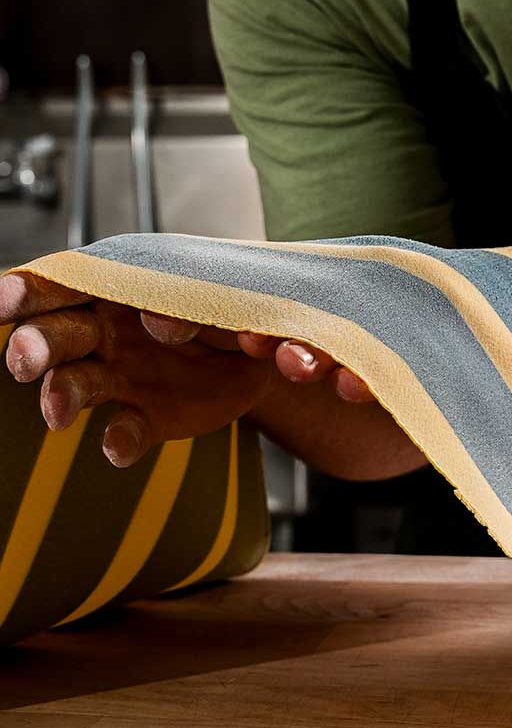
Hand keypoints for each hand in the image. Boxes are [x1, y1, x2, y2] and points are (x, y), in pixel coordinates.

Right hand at [0, 272, 373, 467]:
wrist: (268, 343)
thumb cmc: (230, 298)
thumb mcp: (226, 286)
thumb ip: (198, 301)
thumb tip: (165, 320)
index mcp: (116, 283)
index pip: (66, 280)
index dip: (31, 289)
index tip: (3, 299)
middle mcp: (107, 330)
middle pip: (58, 333)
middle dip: (36, 344)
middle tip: (24, 359)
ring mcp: (123, 375)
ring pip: (77, 383)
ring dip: (61, 395)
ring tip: (57, 413)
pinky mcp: (149, 416)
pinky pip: (128, 430)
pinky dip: (121, 440)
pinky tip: (118, 446)